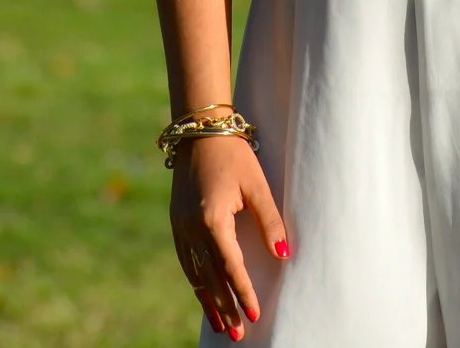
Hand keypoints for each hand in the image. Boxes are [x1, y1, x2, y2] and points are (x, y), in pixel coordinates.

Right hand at [170, 132, 287, 339]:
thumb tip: (283, 253)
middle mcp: (191, 228)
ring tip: (221, 324)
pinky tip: (204, 295)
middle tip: (238, 334)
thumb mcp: (257, 186)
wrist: (199, 132)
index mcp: (212, 219)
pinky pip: (186, 260)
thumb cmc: (234, 155)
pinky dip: (196, 281)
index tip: (255, 315)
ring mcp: (180, 226)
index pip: (230, 267)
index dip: (243, 293)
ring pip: (195, 273)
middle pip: (210, 277)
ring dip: (208, 300)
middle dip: (225, 307)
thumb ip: (270, 221)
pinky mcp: (176, 222)